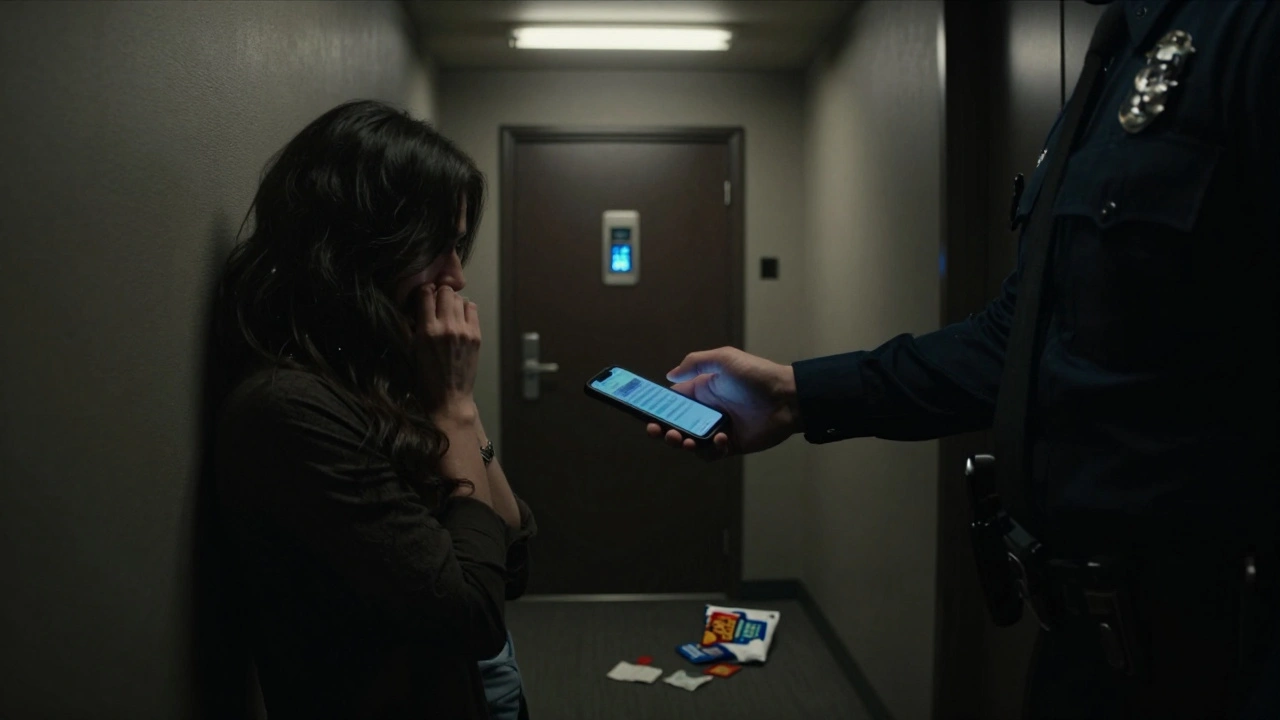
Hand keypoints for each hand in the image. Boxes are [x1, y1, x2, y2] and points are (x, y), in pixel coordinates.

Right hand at [411, 284, 480, 416]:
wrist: (449, 397)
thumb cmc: (425, 377)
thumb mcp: (412, 350)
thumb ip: (415, 325)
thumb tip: (420, 304)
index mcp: (426, 331)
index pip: (425, 294)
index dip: (424, 291)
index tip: (423, 295)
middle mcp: (446, 327)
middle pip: (445, 291)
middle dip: (439, 294)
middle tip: (437, 303)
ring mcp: (463, 330)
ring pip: (459, 298)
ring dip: (452, 301)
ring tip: (448, 312)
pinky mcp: (476, 335)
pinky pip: (472, 308)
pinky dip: (465, 309)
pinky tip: (459, 318)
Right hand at [645, 347, 802, 458]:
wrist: (788, 398)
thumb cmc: (757, 375)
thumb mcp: (724, 359)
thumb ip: (695, 364)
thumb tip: (669, 375)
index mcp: (702, 390)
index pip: (672, 400)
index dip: (656, 407)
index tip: (643, 411)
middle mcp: (708, 410)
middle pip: (675, 424)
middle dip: (662, 428)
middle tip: (657, 430)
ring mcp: (719, 428)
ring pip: (689, 441)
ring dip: (680, 442)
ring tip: (681, 440)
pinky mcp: (732, 445)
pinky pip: (712, 453)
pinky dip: (710, 449)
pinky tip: (720, 439)